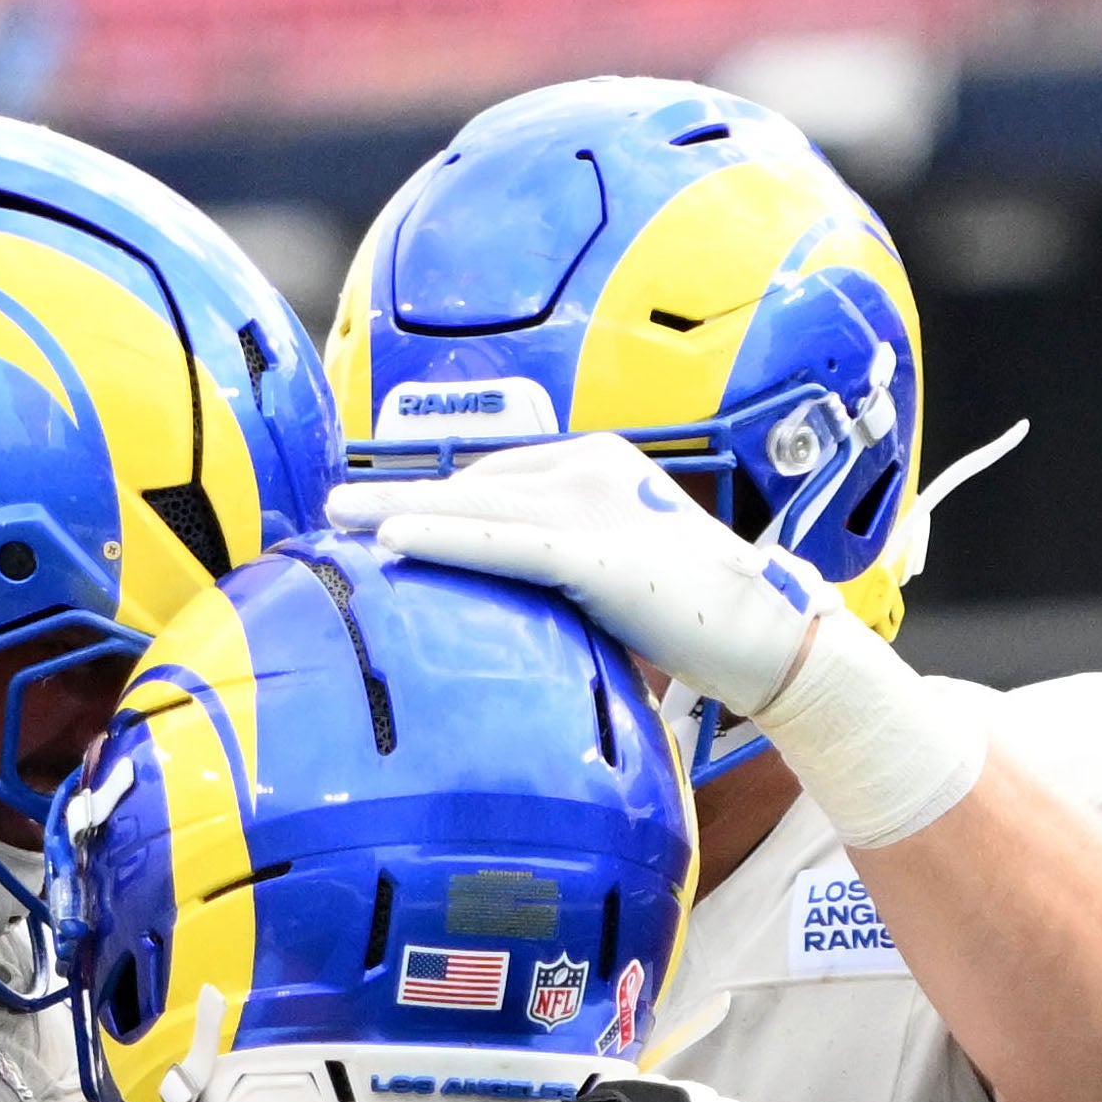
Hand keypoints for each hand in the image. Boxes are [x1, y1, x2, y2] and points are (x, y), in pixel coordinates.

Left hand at [346, 434, 834, 716]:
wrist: (768, 635)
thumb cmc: (695, 620)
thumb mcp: (615, 583)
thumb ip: (561, 577)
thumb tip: (507, 615)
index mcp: (596, 466)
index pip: (496, 480)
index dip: (435, 499)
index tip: (380, 515)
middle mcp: (590, 470)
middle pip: (475, 482)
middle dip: (402, 496)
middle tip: (333, 507)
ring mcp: (594, 507)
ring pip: (476, 504)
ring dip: (400, 510)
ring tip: (338, 519)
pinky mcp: (596, 553)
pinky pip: (503, 543)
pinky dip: (445, 539)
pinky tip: (394, 542)